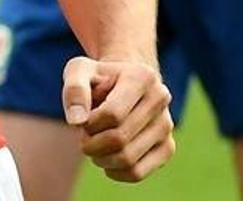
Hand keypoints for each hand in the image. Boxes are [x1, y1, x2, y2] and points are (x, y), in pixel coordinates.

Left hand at [62, 55, 175, 183]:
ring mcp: (166, 125)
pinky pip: (137, 172)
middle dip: (91, 143)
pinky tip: (106, 158)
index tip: (81, 119)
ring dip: (100, 158)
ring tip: (93, 145)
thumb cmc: (96, 78)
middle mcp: (160, 99)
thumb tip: (77, 121)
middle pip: (119, 139)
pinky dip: (115, 172)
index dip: (89, 124)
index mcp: (142, 77)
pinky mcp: (167, 147)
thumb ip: (74, 90)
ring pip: (128, 159)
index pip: (113, 114)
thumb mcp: (78, 71)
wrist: (121, 83)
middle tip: (84, 136)